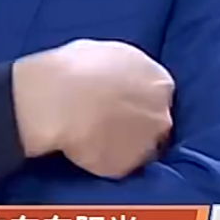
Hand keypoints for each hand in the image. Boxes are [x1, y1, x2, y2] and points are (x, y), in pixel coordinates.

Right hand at [12, 39, 173, 178]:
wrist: (57, 99)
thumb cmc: (76, 67)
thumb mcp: (106, 53)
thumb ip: (123, 69)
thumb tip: (118, 77)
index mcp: (160, 80)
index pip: (159, 93)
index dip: (140, 97)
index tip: (122, 100)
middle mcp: (161, 113)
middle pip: (156, 122)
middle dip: (138, 122)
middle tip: (109, 119)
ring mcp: (146, 143)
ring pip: (140, 147)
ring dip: (124, 143)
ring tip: (95, 135)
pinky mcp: (127, 167)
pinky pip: (118, 164)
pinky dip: (105, 158)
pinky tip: (86, 146)